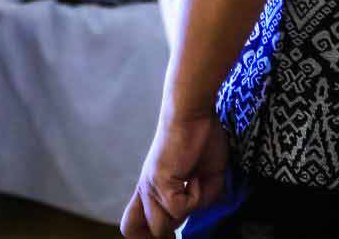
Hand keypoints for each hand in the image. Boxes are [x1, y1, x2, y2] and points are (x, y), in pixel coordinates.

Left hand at [121, 112, 229, 237]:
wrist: (192, 112)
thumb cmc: (201, 138)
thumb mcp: (205, 178)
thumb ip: (199, 201)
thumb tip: (193, 213)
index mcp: (152, 190)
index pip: (132, 225)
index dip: (147, 236)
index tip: (172, 236)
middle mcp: (146, 191)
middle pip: (137, 231)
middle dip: (167, 234)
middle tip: (190, 204)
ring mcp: (150, 187)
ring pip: (159, 227)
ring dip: (184, 214)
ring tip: (195, 185)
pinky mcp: (160, 182)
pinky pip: (179, 208)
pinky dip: (196, 196)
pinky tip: (197, 175)